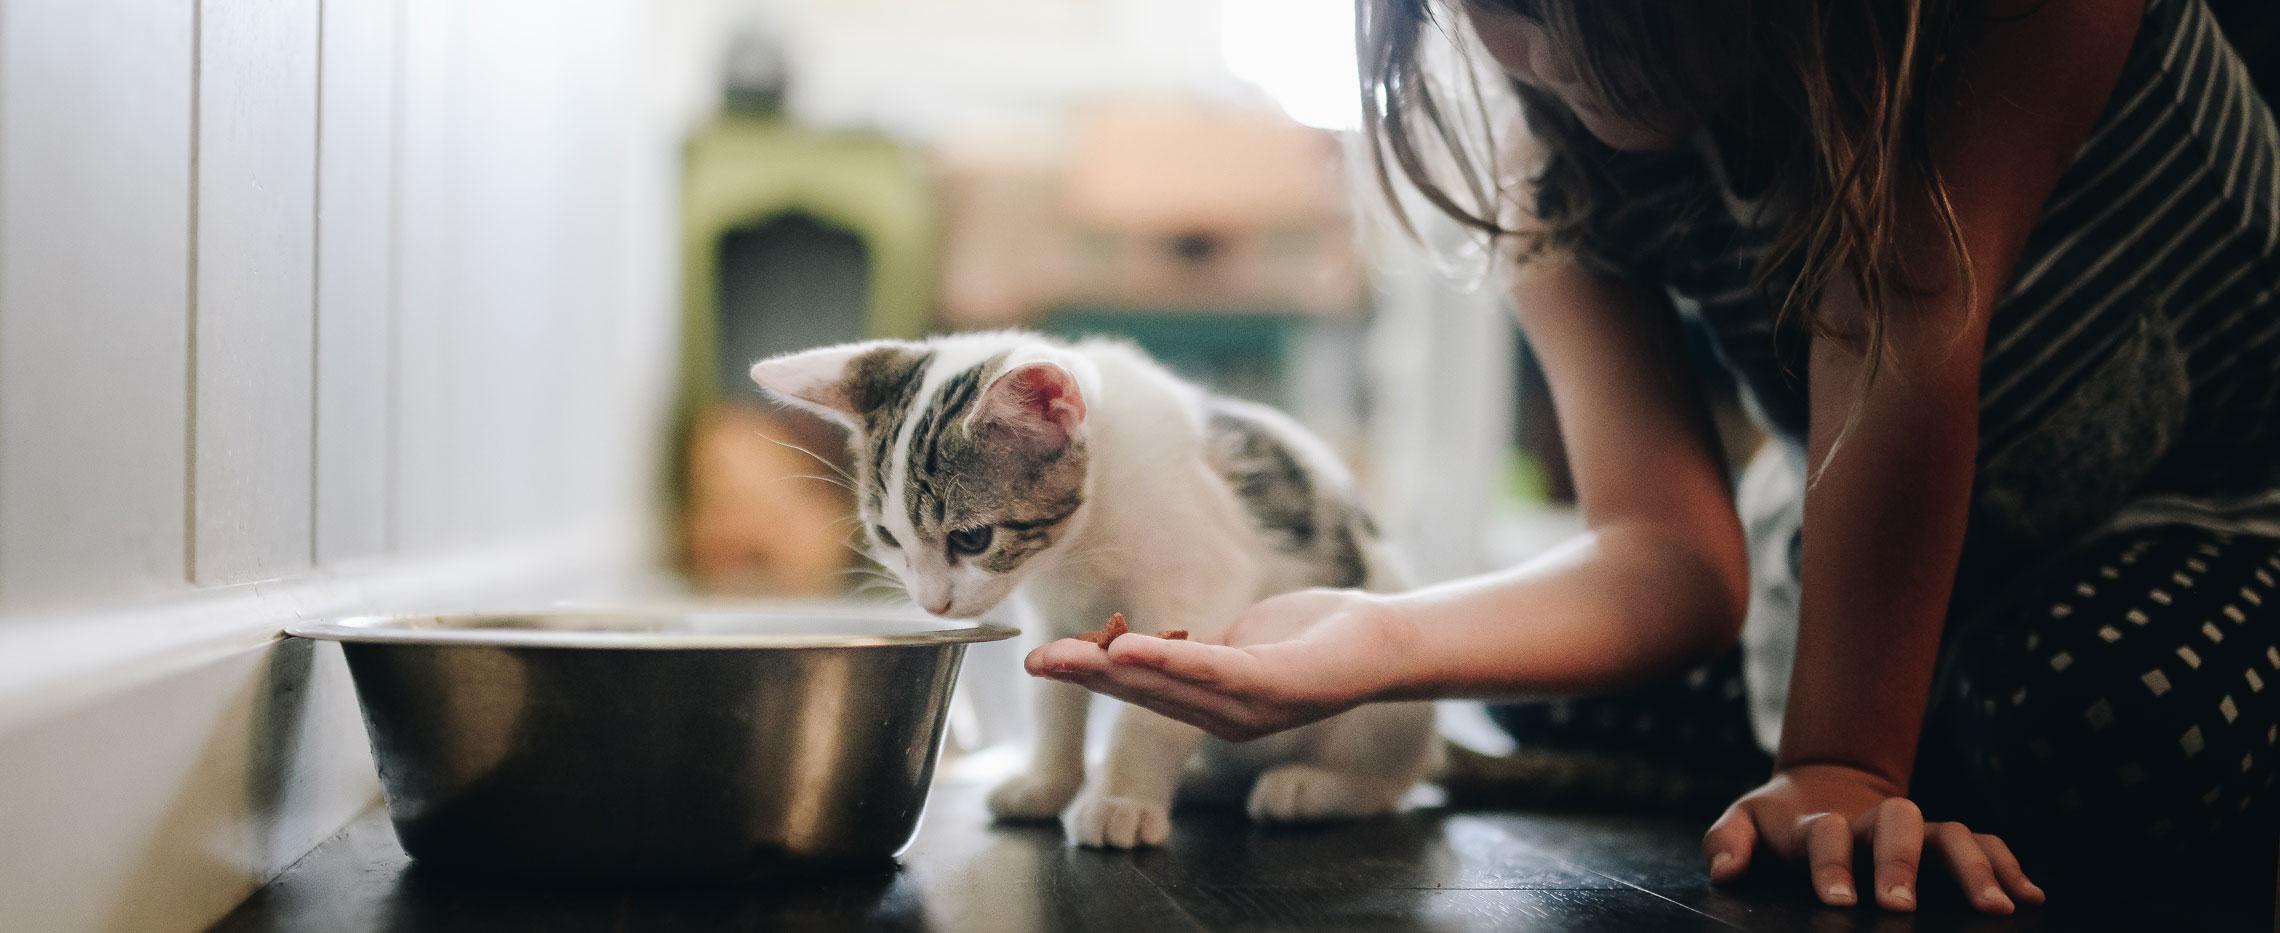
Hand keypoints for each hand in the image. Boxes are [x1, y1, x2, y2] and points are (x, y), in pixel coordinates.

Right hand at [1024, 588, 1413, 740]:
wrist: (1383, 640)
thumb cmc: (1313, 635)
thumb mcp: (1241, 641)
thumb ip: (1197, 649)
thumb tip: (1150, 642)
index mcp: (1210, 703)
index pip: (1140, 688)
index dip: (1090, 675)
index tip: (1040, 659)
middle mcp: (1223, 716)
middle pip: (1141, 693)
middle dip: (1082, 677)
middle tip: (1030, 663)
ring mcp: (1249, 705)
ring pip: (1168, 685)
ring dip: (1113, 670)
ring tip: (1065, 657)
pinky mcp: (1275, 684)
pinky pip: (1213, 670)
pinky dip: (1168, 659)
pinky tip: (1129, 648)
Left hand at [1702, 763, 2043, 913]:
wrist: (1820, 789)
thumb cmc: (1779, 823)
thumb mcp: (1744, 823)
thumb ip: (1728, 842)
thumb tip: (1724, 871)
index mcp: (1820, 821)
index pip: (1826, 833)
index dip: (1831, 864)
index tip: (1837, 902)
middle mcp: (1872, 822)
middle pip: (1897, 823)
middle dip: (1902, 862)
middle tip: (1901, 906)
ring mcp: (1914, 831)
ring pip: (1951, 834)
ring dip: (1975, 867)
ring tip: (1997, 909)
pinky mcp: (1944, 843)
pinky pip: (1984, 844)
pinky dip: (2009, 866)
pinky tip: (2029, 898)